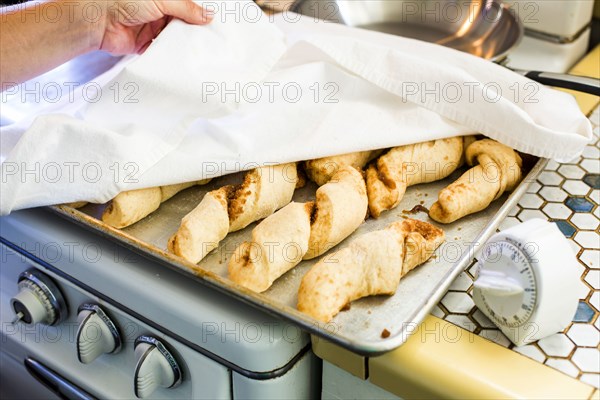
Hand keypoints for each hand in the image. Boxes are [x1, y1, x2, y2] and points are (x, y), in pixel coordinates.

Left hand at [98, 0, 212, 53]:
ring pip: (174, 38)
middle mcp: (158, 11)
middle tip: (209, 41)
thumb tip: (208, 15)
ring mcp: (151, 28)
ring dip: (182, 44)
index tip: (213, 23)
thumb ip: (186, 8)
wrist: (97, 20)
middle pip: (182, 23)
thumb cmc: (122, 0)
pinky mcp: (145, 45)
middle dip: (193, 31)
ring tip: (198, 51)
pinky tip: (181, 58)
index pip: (186, 6)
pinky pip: (162, 51)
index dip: (199, 14)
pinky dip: (170, 55)